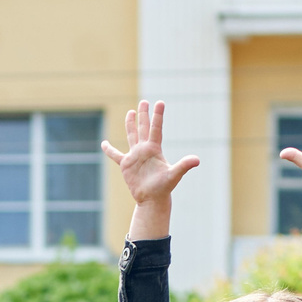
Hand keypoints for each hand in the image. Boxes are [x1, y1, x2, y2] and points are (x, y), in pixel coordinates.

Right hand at [101, 99, 200, 239]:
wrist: (152, 199)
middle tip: (144, 102)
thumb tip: (197, 160)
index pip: (156, 128)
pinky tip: (104, 144)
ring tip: (131, 112)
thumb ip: (184, 165)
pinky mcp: (126, 165)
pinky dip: (109, 150)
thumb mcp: (174, 175)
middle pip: (144, 128)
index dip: (158, 116)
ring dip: (130, 124)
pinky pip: (116, 156)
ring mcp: (135, 156)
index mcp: (155, 149)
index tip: (160, 102)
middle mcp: (145, 149)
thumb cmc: (164, 187)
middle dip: (144, 114)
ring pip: (132, 136)